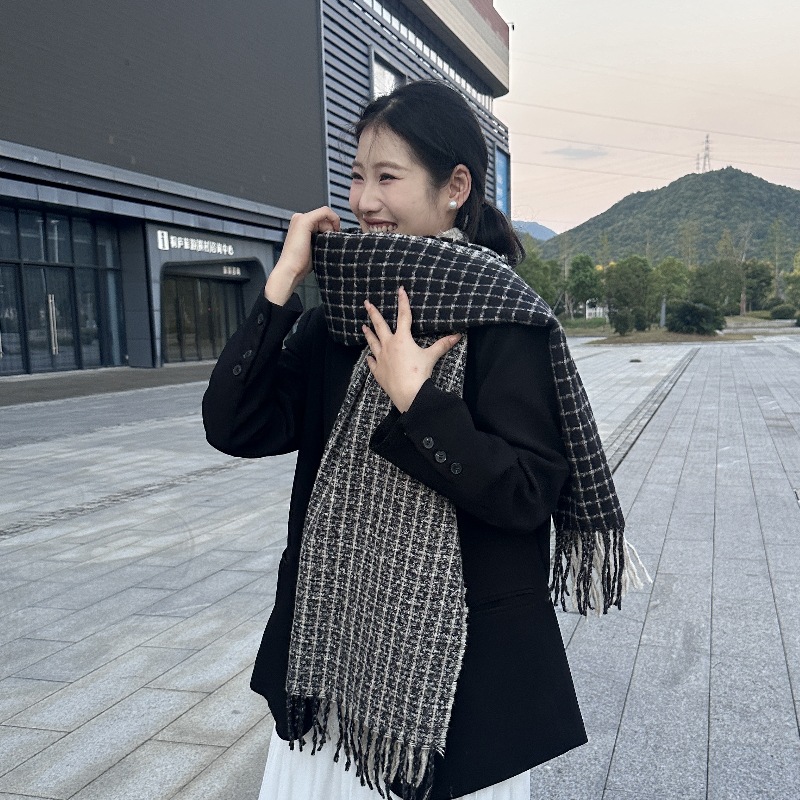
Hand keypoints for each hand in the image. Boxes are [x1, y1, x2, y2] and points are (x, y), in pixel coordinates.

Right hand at [265, 207, 340, 304]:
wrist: (291, 269)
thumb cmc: (301, 263)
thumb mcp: (314, 247)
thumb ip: (321, 239)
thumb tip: (335, 235)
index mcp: (300, 225)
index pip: (322, 220)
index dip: (331, 228)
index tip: (335, 240)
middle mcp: (299, 219)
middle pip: (324, 218)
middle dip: (331, 230)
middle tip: (329, 244)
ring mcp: (300, 218)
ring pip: (325, 217)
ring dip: (330, 230)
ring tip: (324, 244)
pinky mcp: (304, 220)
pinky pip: (325, 211)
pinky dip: (334, 219)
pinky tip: (334, 231)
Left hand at [362, 287, 461, 411]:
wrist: (409, 393)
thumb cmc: (420, 372)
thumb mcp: (432, 356)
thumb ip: (443, 345)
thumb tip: (457, 336)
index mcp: (402, 339)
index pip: (404, 316)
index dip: (403, 301)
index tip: (400, 290)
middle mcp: (389, 345)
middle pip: (379, 326)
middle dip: (373, 313)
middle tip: (366, 303)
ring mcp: (381, 358)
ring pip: (372, 342)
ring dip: (368, 334)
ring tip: (363, 327)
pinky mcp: (378, 371)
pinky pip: (372, 363)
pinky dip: (371, 359)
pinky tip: (369, 356)